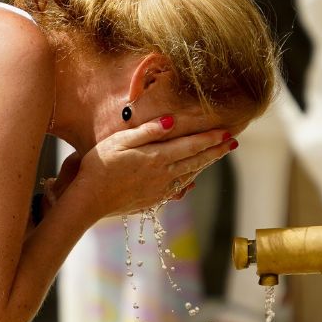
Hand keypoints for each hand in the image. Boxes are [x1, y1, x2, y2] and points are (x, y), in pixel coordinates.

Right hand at [70, 114, 236, 216]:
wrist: (89, 200)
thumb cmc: (99, 166)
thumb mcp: (120, 141)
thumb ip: (148, 131)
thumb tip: (172, 121)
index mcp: (157, 157)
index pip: (191, 145)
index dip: (211, 139)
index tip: (227, 132)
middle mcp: (163, 175)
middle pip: (196, 161)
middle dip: (216, 151)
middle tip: (232, 144)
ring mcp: (159, 190)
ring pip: (190, 175)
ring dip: (205, 164)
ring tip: (217, 156)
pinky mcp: (153, 200)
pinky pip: (178, 188)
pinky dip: (190, 179)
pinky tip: (192, 178)